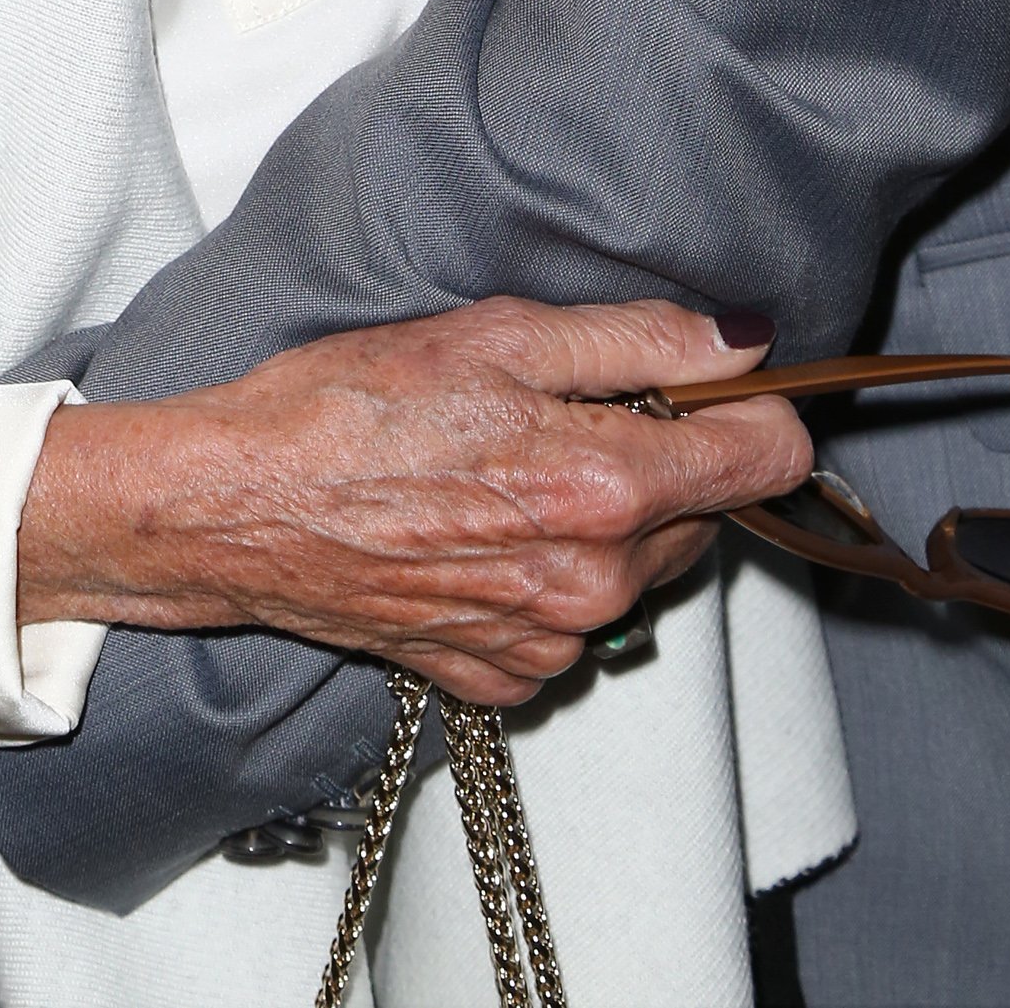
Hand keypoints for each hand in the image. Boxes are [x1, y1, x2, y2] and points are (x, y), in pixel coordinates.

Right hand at [16, 297, 807, 704]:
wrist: (238, 507)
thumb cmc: (346, 407)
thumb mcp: (497, 333)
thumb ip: (639, 339)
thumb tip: (743, 342)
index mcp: (603, 487)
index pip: (771, 461)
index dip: (753, 409)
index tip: (713, 385)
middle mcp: (592, 582)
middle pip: (707, 515)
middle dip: (665, 460)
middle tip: (567, 411)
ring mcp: (549, 641)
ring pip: (641, 569)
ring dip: (608, 521)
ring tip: (507, 468)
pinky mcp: (503, 676)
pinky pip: (574, 623)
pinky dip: (551, 578)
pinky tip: (479, 530)